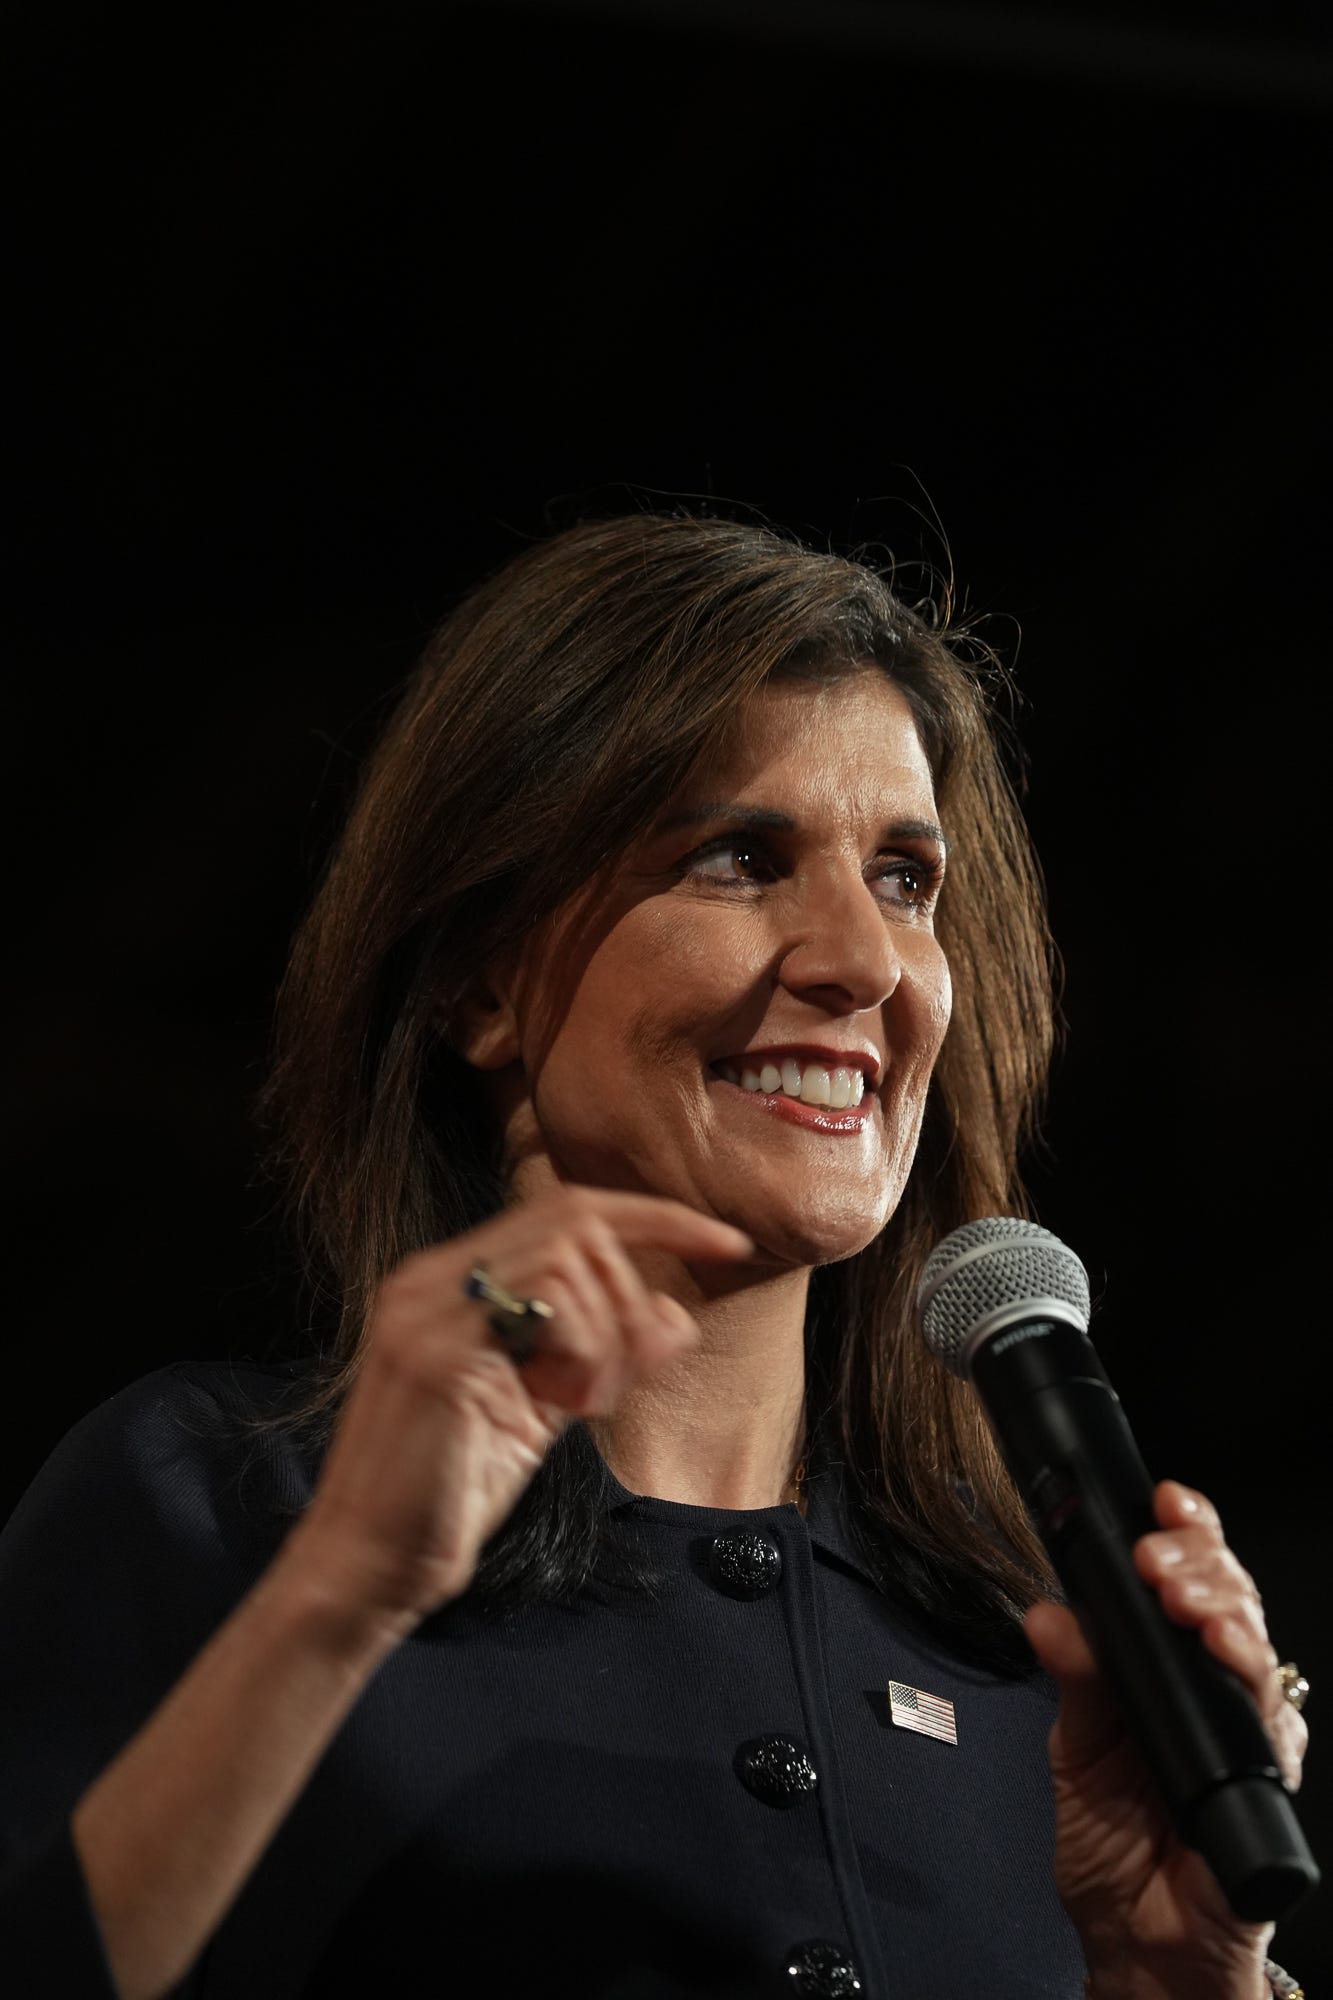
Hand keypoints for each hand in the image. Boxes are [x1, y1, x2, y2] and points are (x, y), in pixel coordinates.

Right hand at [285, 1186, 750, 1640]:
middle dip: (632, 1288)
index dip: (654, 1216)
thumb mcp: (546, 1406)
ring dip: (609, 1332)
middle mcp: (429, 1278)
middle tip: (632, 1370)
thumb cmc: (452, 1488)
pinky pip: (548, 1314)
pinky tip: (568, 1406)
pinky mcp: (435, 1355)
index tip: (727, 1243)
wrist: (371, 1564)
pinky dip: (586, 1355)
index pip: (564, 1208)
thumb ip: (605, 1354)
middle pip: (574, 1220)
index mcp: (448, 1279)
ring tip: (585, 1403)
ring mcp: (426, 1310)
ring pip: (566, 1260)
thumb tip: (678, 1316)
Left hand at [1024, 1480, 1307, 1998]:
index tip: (1161, 1501)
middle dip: (1199, 1562)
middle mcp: (1214, 1688)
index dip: (1184, 1530)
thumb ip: (1072, 1679)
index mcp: (1166, 1666)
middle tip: (1158, 1560)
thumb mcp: (1075, 1749)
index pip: (1188, 1577)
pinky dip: (1253, 1686)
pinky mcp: (1267, 1783)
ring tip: (1188, 1601)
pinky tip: (1231, 1662)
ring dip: (1225, 1611)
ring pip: (1258, 1648)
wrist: (1136, 1943)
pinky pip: (1275, 1727)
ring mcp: (1248, 1733)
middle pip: (1230, 1597)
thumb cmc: (1111, 1848)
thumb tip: (1046, 1613)